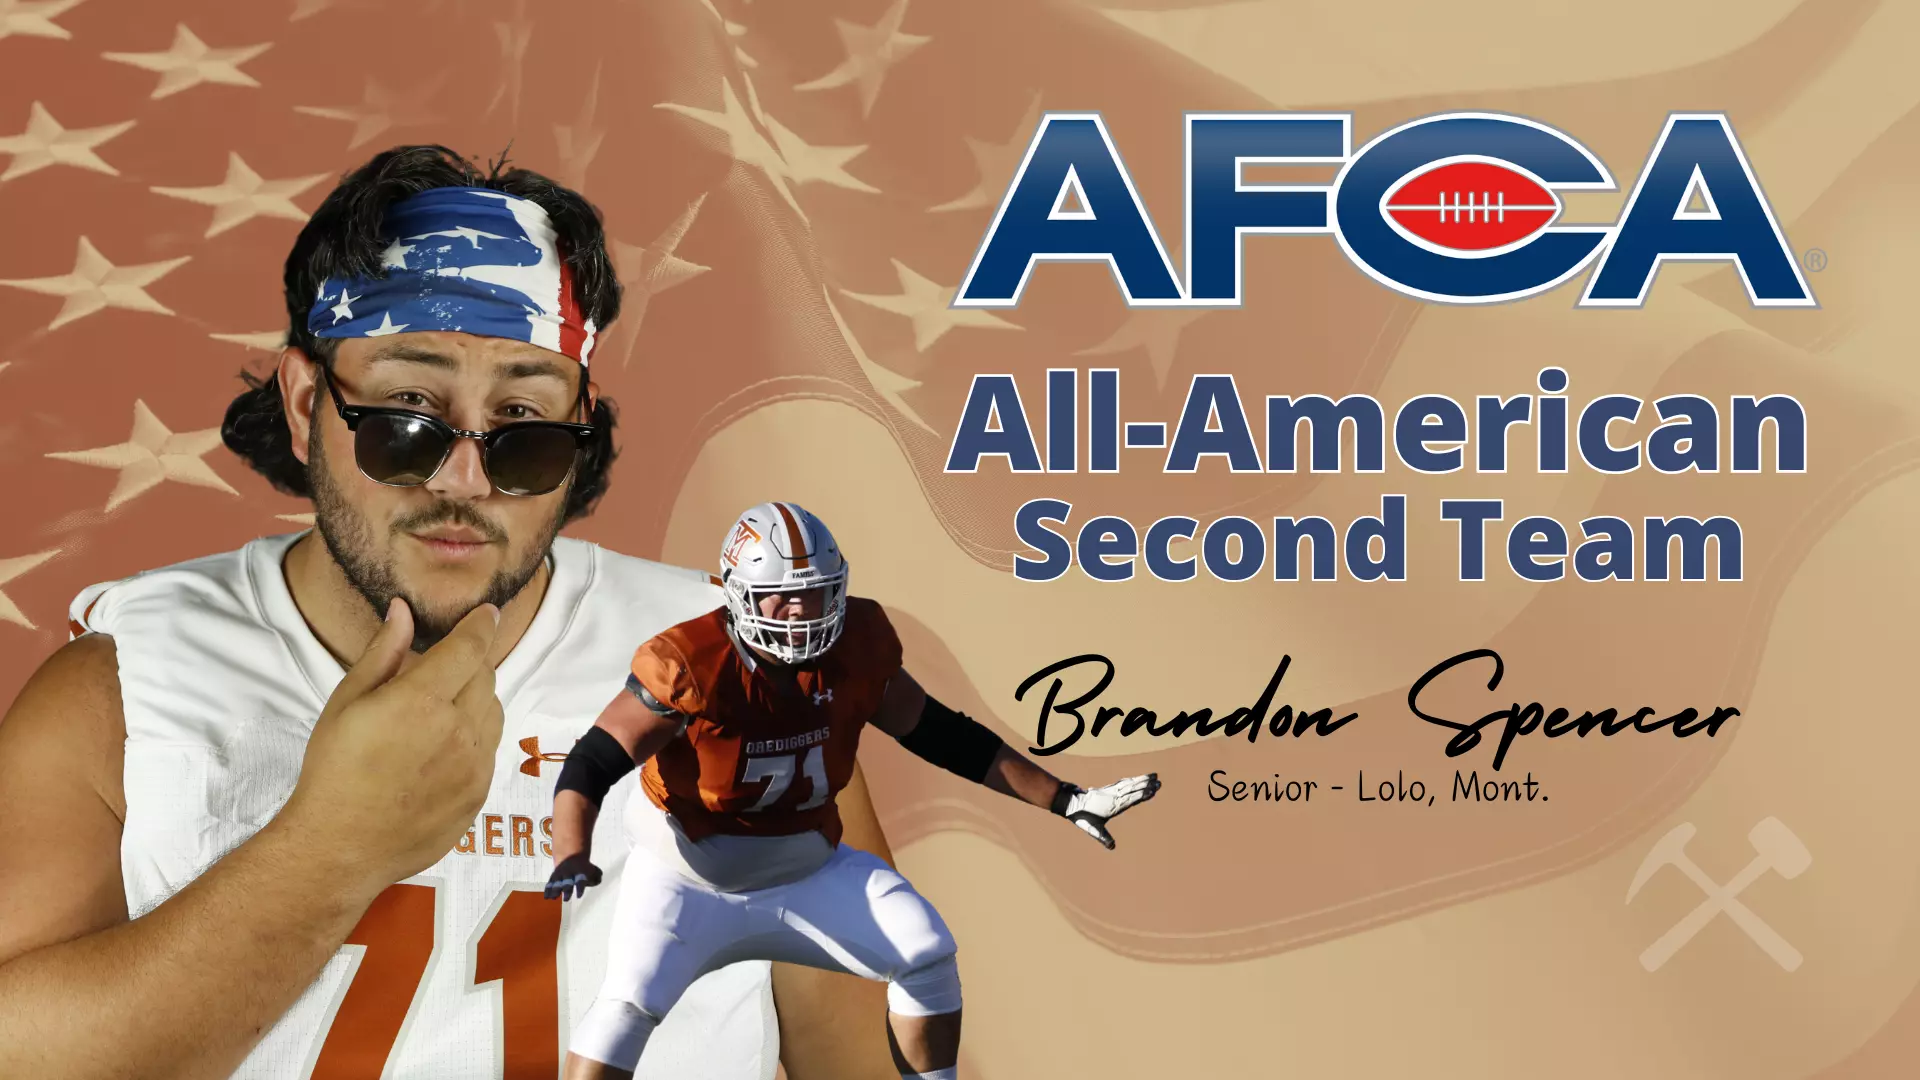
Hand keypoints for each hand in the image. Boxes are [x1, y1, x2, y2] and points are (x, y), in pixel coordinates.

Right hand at [277, 599, 504, 891]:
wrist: (340, 846)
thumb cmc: (334, 770)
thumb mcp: (346, 703)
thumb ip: (383, 653)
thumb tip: (403, 611)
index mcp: (422, 700)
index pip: (470, 648)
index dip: (481, 625)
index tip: (487, 613)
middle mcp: (459, 730)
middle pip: (485, 677)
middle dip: (470, 663)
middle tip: (443, 668)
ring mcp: (475, 766)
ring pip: (494, 713)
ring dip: (476, 699)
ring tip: (439, 710)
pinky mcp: (480, 794)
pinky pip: (490, 751)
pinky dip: (475, 737)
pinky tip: (442, 750)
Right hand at [545, 852, 602, 900]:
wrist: (572, 855)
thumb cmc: (585, 868)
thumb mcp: (594, 870)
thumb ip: (597, 878)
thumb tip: (595, 882)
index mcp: (580, 872)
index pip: (580, 881)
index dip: (579, 888)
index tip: (579, 896)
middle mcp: (569, 873)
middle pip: (567, 882)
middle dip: (566, 890)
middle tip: (566, 899)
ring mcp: (560, 874)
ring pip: (557, 882)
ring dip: (555, 890)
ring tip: (554, 897)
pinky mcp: (554, 876)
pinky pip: (550, 883)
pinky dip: (548, 890)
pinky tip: (547, 898)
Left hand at [1059, 773, 1160, 849]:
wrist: (1071, 803)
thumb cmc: (1083, 817)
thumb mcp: (1093, 829)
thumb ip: (1103, 837)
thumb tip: (1112, 847)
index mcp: (1114, 805)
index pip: (1131, 799)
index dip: (1143, 794)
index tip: (1153, 790)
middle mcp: (1114, 796)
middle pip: (1133, 789)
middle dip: (1146, 785)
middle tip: (1159, 781)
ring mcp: (1111, 791)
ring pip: (1129, 784)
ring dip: (1141, 779)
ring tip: (1153, 775)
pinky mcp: (1108, 788)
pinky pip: (1123, 782)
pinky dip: (1131, 780)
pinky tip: (1136, 778)